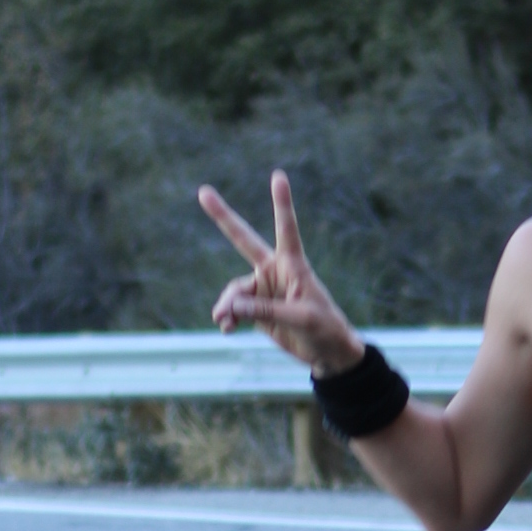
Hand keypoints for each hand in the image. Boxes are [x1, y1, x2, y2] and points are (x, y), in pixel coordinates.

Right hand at [201, 169, 364, 372]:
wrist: (328, 354)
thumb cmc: (324, 330)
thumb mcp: (300, 319)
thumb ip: (265, 311)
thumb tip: (231, 307)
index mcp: (293, 265)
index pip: (286, 228)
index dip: (281, 203)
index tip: (278, 176)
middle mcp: (274, 270)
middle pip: (243, 239)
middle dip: (223, 217)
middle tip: (203, 193)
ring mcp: (263, 289)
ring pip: (234, 292)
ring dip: (228, 306)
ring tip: (224, 322)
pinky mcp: (256, 309)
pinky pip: (233, 309)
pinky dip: (228, 318)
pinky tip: (226, 329)